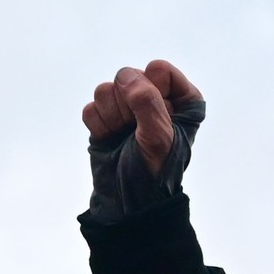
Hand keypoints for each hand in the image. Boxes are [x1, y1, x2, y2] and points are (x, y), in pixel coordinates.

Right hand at [80, 59, 204, 219]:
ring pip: (106, 89)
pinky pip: (92, 106)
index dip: (151, 91)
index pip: (160, 71)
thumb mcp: (158, 137)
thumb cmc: (152, 171)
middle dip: (126, 104)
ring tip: (121, 135)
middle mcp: (155, 99)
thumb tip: (127, 76)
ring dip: (111, 116)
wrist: (125, 202)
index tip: (153, 115)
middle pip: (128, 77)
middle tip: (133, 130)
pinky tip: (108, 139)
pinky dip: (97, 124)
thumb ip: (147, 102)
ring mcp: (128, 108)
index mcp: (181, 101)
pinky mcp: (105, 119)